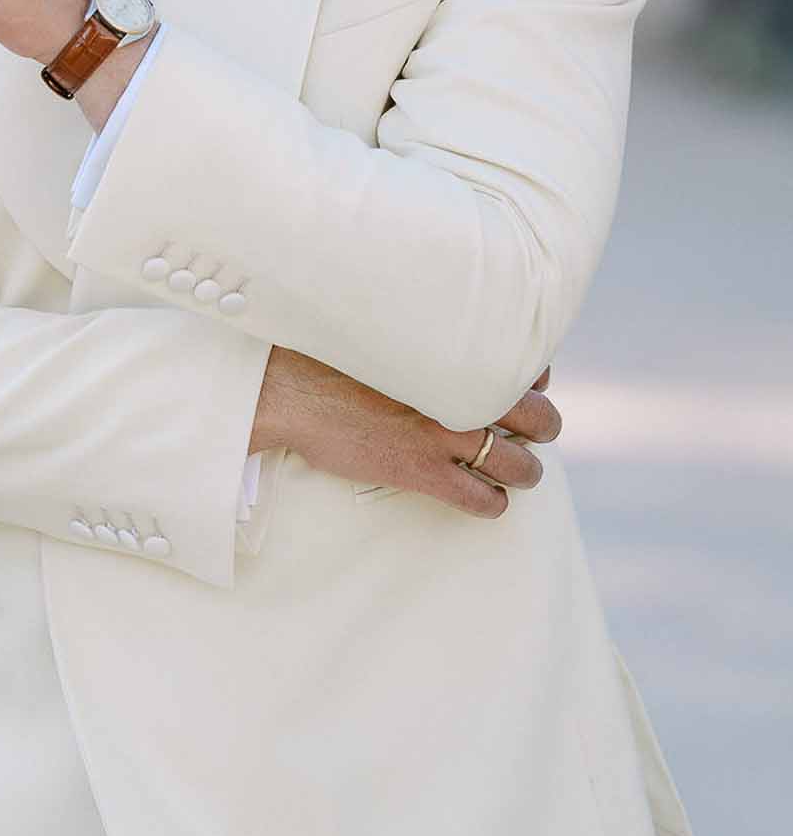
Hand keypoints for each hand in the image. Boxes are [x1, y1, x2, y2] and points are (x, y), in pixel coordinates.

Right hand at [250, 349, 560, 518]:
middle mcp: (465, 394)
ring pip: (523, 467)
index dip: (534, 381)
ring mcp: (448, 436)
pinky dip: (491, 502)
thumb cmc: (335, 354)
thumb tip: (454, 346)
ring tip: (512, 470)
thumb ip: (435, 341)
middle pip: (542, 419)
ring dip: (524, 471)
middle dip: (542, 428)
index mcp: (459, 354)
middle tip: (529, 433)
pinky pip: (485, 500)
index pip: (532, 368)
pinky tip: (481, 496)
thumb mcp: (393, 333)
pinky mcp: (427, 473)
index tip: (524, 386)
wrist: (294, 388)